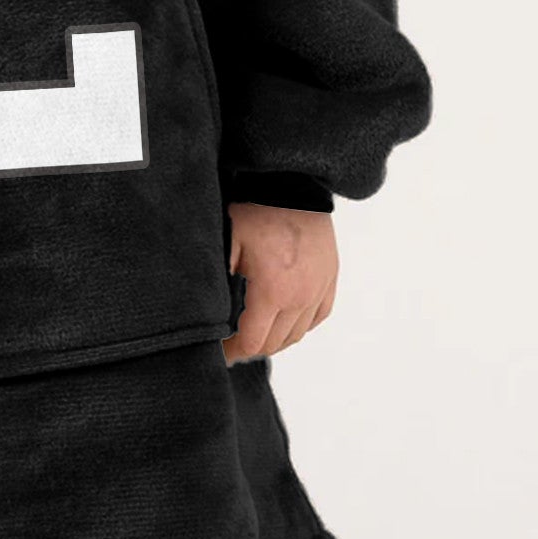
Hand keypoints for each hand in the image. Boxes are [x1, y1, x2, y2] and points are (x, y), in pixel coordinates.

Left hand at [222, 202, 337, 361]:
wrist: (293, 186)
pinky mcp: (330, 280)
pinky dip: (300, 324)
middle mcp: (300, 298)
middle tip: (232, 342)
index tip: (219, 353)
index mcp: (272, 292)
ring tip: (255, 332)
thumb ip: (218, 280)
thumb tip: (207, 312)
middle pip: (274, 343)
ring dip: (275, 339)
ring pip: (296, 334)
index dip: (233, 352)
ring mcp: (318, 290)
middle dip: (250, 347)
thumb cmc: (256, 211)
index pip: (252, 343)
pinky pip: (317, 317)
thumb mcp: (227, 243)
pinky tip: (284, 319)